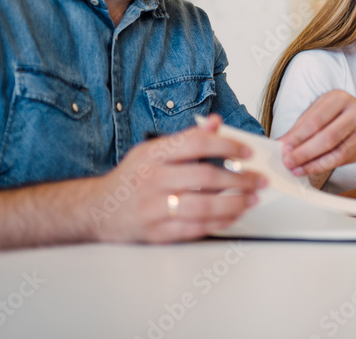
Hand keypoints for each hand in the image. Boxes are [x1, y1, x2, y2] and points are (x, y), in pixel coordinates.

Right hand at [91, 115, 265, 243]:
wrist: (97, 210)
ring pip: (203, 206)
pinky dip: (219, 223)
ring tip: (251, 199)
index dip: (227, 147)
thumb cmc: (131, 178)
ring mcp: (154, 208)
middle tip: (258, 180)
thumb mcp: (152, 150)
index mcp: (153, 155)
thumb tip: (216, 122)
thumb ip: (186, 138)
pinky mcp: (157, 232)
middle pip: (205, 177)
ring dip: (234, 203)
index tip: (247, 153)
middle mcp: (153, 180)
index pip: (197, 144)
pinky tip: (233, 215)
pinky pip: (195, 229)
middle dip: (239, 179)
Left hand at [277, 89, 355, 176]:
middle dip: (306, 152)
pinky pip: (346, 160)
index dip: (300, 136)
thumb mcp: (313, 112)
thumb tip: (282, 145)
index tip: (285, 147)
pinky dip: (326, 166)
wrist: (351, 114)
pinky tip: (312, 168)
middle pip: (329, 137)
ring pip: (339, 153)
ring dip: (315, 164)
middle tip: (289, 162)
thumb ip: (298, 128)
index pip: (317, 119)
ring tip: (298, 169)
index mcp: (340, 98)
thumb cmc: (329, 113)